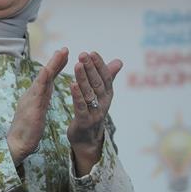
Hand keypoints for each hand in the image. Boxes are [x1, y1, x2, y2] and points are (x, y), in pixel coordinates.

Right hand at [7, 48, 68, 165]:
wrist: (17, 145)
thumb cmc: (27, 130)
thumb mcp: (37, 111)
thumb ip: (41, 99)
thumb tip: (47, 90)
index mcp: (35, 96)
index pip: (48, 79)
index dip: (56, 66)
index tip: (64, 54)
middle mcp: (31, 95)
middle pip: (45, 75)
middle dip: (55, 61)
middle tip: (64, 48)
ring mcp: (30, 100)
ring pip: (42, 80)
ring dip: (51, 66)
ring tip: (59, 55)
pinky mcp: (31, 109)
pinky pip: (37, 93)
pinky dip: (42, 80)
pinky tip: (47, 72)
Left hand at [67, 51, 121, 175]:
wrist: (87, 139)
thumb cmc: (93, 112)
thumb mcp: (101, 94)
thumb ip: (108, 77)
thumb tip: (119, 61)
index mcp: (107, 95)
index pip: (105, 77)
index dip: (99, 65)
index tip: (92, 52)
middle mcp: (104, 103)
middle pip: (98, 83)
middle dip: (91, 68)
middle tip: (83, 54)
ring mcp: (95, 113)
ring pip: (90, 93)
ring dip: (83, 78)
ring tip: (77, 65)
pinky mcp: (84, 121)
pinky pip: (81, 107)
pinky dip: (77, 95)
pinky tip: (71, 84)